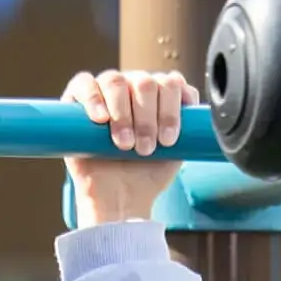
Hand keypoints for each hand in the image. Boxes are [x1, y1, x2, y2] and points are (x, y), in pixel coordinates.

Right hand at [62, 68, 197, 227]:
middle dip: (148, 118)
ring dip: (124, 114)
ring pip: (116, 81)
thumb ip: (190, 129)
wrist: (119, 199)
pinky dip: (94, 97)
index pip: (170, 82)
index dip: (172, 109)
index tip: (169, 141)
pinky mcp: (77, 101)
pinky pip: (85, 83)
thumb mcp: (176, 152)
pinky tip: (101, 119)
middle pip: (145, 81)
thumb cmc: (146, 176)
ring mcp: (105, 92)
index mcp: (158, 97)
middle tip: (145, 149)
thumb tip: (203, 115)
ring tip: (124, 144)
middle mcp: (133, 89)